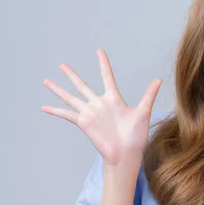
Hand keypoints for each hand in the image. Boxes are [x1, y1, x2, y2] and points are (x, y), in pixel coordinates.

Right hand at [41, 49, 162, 165]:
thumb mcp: (143, 112)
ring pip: (71, 97)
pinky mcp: (84, 123)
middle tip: (62, 64)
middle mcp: (99, 104)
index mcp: (113, 99)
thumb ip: (149, 95)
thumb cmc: (136, 135)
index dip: (103, 64)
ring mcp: (90, 113)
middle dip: (72, 75)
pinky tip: (44, 107)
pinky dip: (55, 110)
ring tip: (46, 80)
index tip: (99, 51)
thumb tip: (159, 79)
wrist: (127, 153)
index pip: (106, 76)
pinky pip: (67, 114)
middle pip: (82, 85)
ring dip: (58, 89)